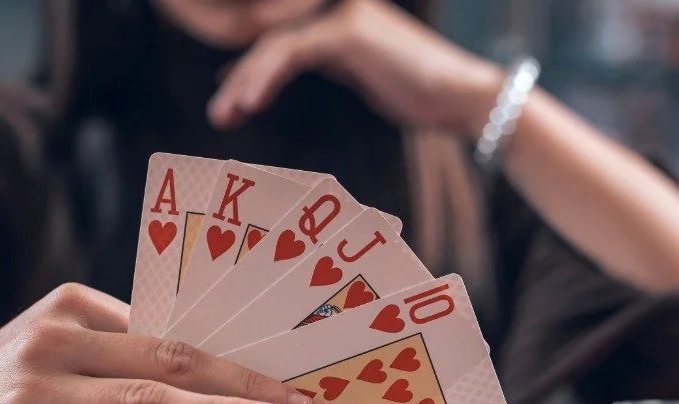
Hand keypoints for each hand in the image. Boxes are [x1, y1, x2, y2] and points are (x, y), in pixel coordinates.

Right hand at [0, 283, 317, 403]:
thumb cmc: (6, 385)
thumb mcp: (60, 348)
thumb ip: (122, 355)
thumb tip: (213, 380)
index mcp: (77, 308)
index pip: (171, 334)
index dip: (235, 361)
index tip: (290, 380)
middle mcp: (57, 340)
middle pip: (166, 362)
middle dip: (242, 385)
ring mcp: (31, 390)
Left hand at [208, 0, 502, 135]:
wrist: (461, 97)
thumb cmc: (416, 91)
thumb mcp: (358, 72)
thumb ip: (321, 61)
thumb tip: (280, 71)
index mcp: (337, 12)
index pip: (278, 37)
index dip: (247, 68)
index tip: (228, 100)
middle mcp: (336, 5)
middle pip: (269, 39)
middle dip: (238, 79)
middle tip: (218, 117)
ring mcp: (341, 13)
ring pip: (273, 46)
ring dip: (243, 83)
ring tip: (224, 117)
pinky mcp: (346, 32)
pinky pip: (290, 53)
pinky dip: (264, 79)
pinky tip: (249, 105)